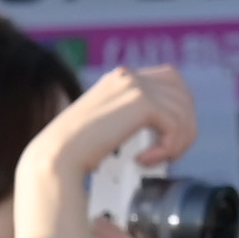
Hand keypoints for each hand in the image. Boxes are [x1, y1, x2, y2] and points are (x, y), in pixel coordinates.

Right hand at [15, 66, 196, 237]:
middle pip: (181, 92)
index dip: (176, 108)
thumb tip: (163, 131)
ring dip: (177, 141)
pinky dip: (168, 146)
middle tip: (170, 153)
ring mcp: (134, 85)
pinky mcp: (142, 102)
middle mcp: (127, 76)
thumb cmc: (72, 155)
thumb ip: (129, 120)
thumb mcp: (107, 128)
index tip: (168, 137)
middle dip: (184, 124)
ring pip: (183, 110)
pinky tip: (144, 160)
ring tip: (155, 161)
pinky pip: (175, 123)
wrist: (54, 159)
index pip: (168, 80)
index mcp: (118, 79)